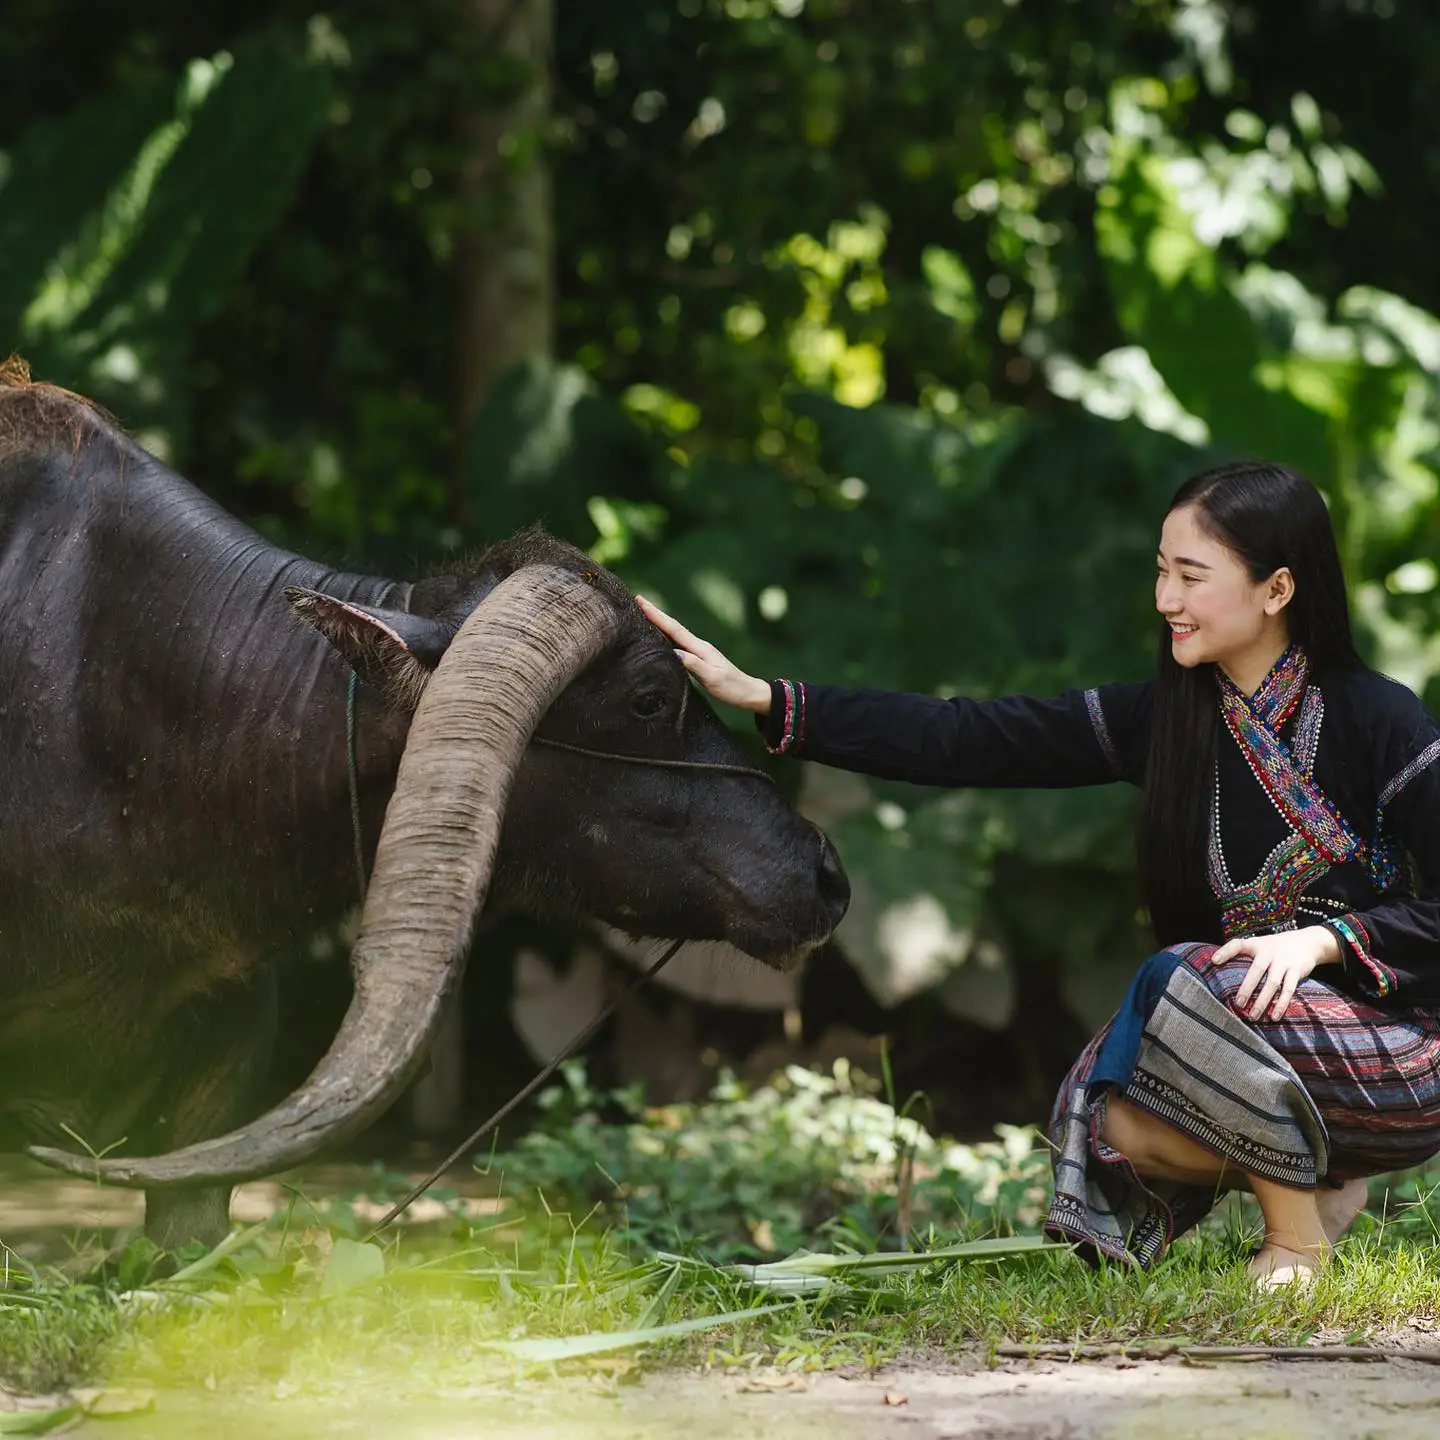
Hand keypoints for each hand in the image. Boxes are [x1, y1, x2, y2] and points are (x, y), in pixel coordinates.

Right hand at [635, 596, 772, 713]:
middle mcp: (698, 646)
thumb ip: (694, 665)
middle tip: (638, 600)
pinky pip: (678, 643)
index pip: (674, 629)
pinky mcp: (699, 659)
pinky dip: (666, 636)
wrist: (749, 693)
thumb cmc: (732, 688)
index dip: (657, 616)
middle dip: (655, 614)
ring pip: (674, 634)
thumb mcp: (713, 678)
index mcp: (700, 648)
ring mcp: (699, 652)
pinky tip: (660, 638)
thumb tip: (674, 652)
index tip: (641, 601)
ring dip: (659, 623)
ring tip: (643, 614)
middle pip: (673, 626)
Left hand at [1212, 926, 1342, 1021]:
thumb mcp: (1259, 945)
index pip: (1237, 945)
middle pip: (1257, 970)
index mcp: (1256, 945)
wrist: (1307, 942)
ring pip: (1273, 983)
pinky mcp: (1296, 971)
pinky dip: (1281, 1004)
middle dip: (1247, 988)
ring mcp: (1284, 962)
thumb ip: (1242, 954)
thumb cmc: (1274, 947)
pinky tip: (1274, 1016)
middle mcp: (1269, 952)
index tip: (1214, 961)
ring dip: (1263, 1001)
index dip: (1225, 951)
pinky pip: (1288, 990)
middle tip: (1238, 1004)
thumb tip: (1215, 966)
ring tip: (1253, 1016)